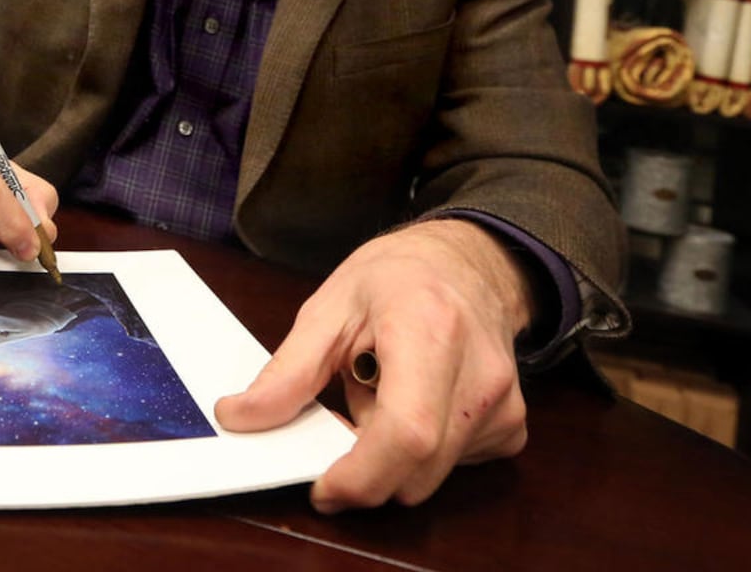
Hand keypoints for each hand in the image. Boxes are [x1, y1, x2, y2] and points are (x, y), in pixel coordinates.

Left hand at [213, 219, 533, 511]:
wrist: (470, 263)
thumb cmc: (397, 277)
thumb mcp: (329, 308)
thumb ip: (286, 370)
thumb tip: (239, 417)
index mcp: (429, 330)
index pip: (405, 431)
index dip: (359, 474)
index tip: (321, 487)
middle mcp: (478, 374)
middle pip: (416, 469)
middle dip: (364, 466)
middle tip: (340, 414)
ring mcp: (503, 406)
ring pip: (430, 476)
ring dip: (388, 454)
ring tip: (380, 392)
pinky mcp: (511, 429)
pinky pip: (449, 468)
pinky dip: (417, 451)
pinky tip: (410, 401)